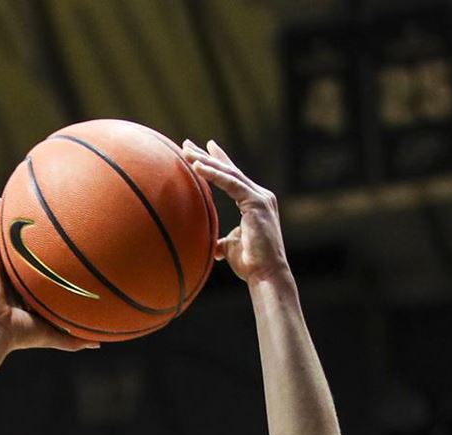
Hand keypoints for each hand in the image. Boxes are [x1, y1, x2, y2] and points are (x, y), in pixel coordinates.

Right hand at [0, 198, 96, 352]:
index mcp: (25, 290)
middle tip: (43, 214)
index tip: (61, 242)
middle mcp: (11, 276)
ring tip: (17, 197)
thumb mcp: (54, 333)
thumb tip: (99, 345)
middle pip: (22, 248)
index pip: (37, 269)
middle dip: (30, 232)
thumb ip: (74, 338)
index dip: (46, 256)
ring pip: (4, 237)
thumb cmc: (22, 335)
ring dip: (9, 219)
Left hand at [183, 139, 290, 287]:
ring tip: (186, 151)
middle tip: (187, 144)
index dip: (218, 162)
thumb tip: (213, 247)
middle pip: (229, 170)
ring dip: (206, 161)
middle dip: (208, 156)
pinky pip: (231, 183)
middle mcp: (260, 195)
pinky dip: (214, 174)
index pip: (233, 177)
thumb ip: (223, 241)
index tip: (204, 147)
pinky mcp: (257, 203)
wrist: (266, 274)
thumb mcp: (231, 247)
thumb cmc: (250, 264)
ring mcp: (260, 198)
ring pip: (229, 173)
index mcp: (254, 202)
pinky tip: (198, 166)